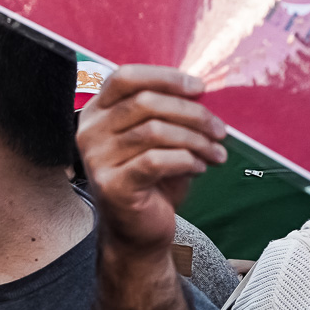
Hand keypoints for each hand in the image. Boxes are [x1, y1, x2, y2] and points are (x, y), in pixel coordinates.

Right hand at [78, 65, 227, 252]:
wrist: (137, 231)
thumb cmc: (150, 181)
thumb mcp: (156, 140)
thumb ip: (166, 114)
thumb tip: (200, 94)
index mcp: (97, 112)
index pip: (125, 77)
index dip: (165, 77)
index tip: (199, 88)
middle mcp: (90, 131)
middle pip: (144, 102)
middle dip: (192, 113)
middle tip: (219, 129)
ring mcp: (96, 158)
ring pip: (154, 131)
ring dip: (195, 140)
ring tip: (216, 153)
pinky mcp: (112, 184)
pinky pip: (156, 161)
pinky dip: (186, 160)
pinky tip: (199, 167)